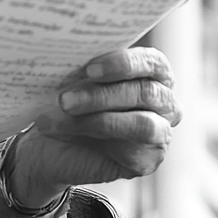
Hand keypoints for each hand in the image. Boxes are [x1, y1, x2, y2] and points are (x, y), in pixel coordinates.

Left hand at [5, 47, 181, 208]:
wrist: (54, 142)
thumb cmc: (70, 99)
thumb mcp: (74, 77)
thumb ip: (83, 66)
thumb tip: (71, 56)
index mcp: (152, 70)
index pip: (152, 62)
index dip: (123, 63)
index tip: (90, 68)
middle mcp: (163, 100)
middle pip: (144, 93)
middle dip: (101, 95)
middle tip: (64, 98)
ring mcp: (160, 132)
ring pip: (141, 124)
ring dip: (97, 119)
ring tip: (64, 114)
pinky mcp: (148, 161)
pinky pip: (130, 151)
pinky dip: (95, 140)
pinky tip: (69, 133)